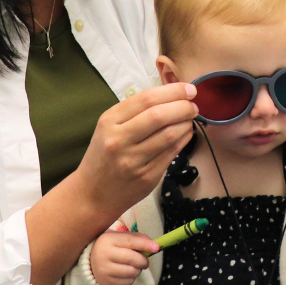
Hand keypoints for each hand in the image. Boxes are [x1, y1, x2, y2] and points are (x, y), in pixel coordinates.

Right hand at [75, 83, 196, 219]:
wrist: (92, 194)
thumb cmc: (103, 155)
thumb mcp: (108, 127)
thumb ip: (135, 111)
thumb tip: (172, 95)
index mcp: (109, 121)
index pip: (146, 99)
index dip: (173, 91)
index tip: (189, 89)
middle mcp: (119, 139)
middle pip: (159, 116)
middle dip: (183, 107)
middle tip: (193, 105)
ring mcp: (134, 160)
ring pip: (169, 134)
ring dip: (186, 123)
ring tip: (190, 118)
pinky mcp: (147, 176)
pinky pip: (172, 152)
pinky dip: (184, 139)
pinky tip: (186, 133)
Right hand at [90, 230, 159, 284]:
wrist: (91, 262)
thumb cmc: (111, 247)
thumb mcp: (120, 238)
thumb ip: (137, 239)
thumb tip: (153, 245)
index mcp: (108, 239)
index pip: (130, 242)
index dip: (145, 245)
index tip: (157, 247)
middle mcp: (104, 254)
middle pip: (132, 259)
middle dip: (144, 261)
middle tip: (145, 261)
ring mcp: (104, 270)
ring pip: (132, 272)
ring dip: (138, 270)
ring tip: (133, 266)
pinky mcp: (106, 282)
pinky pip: (128, 282)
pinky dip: (131, 278)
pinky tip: (126, 273)